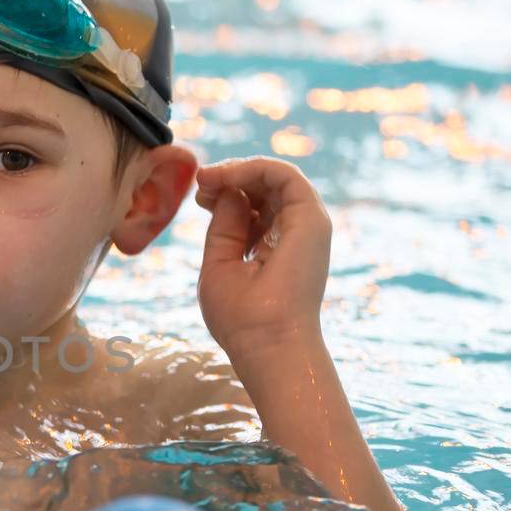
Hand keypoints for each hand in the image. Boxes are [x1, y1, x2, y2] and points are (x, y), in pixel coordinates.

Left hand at [194, 156, 331, 362]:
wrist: (266, 343)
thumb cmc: (240, 318)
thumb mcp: (219, 264)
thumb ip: (223, 226)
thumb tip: (225, 190)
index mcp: (273, 246)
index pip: (253, 205)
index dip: (225, 192)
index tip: (199, 196)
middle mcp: (293, 233)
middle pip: (264, 188)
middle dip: (229, 177)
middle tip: (201, 181)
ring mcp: (305, 225)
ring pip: (275, 176)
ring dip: (237, 169)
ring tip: (207, 179)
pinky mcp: (311, 218)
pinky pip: (284, 174)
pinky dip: (252, 168)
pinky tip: (225, 178)